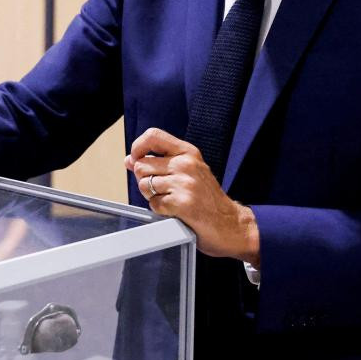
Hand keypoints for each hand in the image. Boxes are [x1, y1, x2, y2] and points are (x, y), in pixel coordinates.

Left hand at [126, 127, 259, 265]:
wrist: (230, 223)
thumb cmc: (207, 198)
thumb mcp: (188, 171)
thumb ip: (160, 162)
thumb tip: (129, 160)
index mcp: (188, 152)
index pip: (152, 136)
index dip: (138, 147)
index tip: (136, 158)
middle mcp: (186, 164)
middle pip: (141, 165)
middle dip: (144, 180)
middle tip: (163, 190)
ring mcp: (184, 183)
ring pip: (144, 185)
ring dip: (152, 196)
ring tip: (171, 200)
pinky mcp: (182, 203)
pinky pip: (153, 204)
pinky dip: (159, 210)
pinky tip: (175, 211)